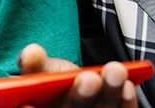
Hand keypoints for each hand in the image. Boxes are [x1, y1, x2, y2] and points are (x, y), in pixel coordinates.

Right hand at [18, 44, 137, 107]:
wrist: (80, 89)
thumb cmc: (54, 84)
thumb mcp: (41, 71)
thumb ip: (34, 64)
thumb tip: (31, 52)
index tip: (28, 103)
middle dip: (81, 97)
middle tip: (89, 79)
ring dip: (109, 95)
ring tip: (115, 71)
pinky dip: (125, 103)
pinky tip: (126, 85)